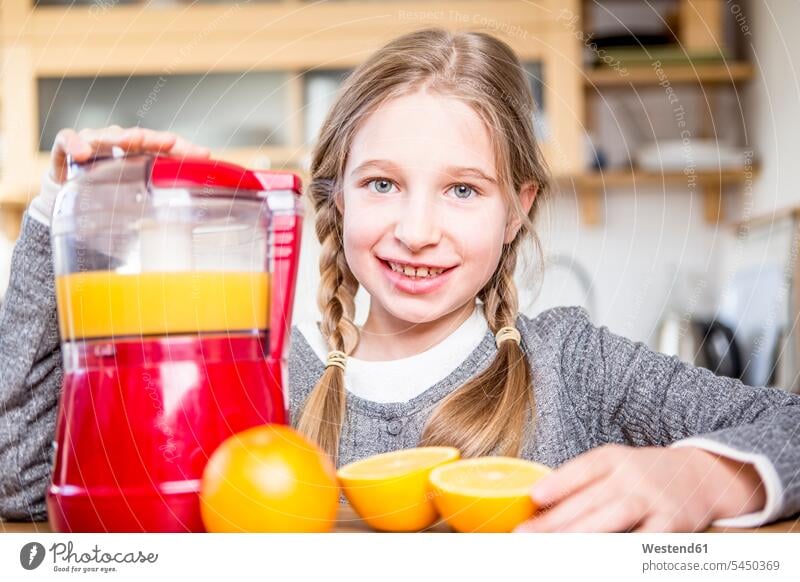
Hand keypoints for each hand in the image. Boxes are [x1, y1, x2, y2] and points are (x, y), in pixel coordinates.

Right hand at [49, 125, 210, 183]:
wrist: (69, 193)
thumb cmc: (108, 188)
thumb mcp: (136, 191)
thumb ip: (161, 192)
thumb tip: (193, 205)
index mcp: (141, 151)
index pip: (165, 145)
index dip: (183, 149)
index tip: (203, 155)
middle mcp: (119, 141)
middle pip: (138, 137)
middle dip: (153, 139)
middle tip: (167, 142)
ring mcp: (93, 141)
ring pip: (105, 135)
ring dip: (116, 137)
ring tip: (127, 141)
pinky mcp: (66, 147)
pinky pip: (68, 140)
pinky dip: (74, 143)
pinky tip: (81, 153)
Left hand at [514, 444, 765, 531]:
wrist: (700, 475)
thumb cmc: (640, 475)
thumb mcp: (613, 467)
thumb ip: (580, 483)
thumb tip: (536, 506)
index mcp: (612, 459)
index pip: (582, 469)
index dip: (558, 483)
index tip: (533, 497)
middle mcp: (632, 476)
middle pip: (590, 500)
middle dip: (556, 521)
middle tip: (528, 536)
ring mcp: (652, 500)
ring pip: (613, 518)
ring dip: (582, 536)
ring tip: (555, 548)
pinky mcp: (671, 524)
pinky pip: (643, 541)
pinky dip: (623, 551)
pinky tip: (603, 557)